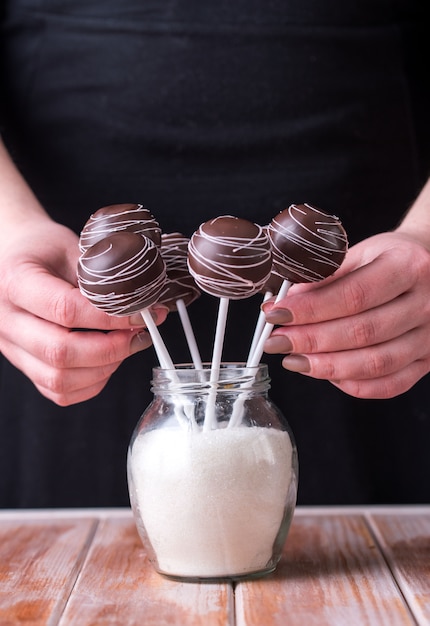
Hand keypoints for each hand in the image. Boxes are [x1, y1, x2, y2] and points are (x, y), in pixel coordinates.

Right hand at [0, 217, 167, 404]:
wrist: (13, 257)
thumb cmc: (43, 249)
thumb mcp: (72, 246)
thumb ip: (100, 277)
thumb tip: (144, 304)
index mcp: (15, 282)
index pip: (65, 309)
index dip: (110, 318)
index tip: (142, 314)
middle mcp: (7, 320)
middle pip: (60, 352)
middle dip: (111, 348)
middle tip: (141, 333)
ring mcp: (12, 348)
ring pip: (59, 379)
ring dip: (104, 368)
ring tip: (128, 345)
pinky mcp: (24, 365)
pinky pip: (59, 391)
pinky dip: (91, 383)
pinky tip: (109, 361)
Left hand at [262, 231, 429, 398]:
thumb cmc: (390, 257)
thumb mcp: (360, 253)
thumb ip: (324, 278)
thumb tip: (283, 304)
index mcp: (408, 266)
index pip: (353, 295)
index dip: (310, 309)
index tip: (276, 314)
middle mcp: (426, 303)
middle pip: (362, 332)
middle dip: (311, 340)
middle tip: (276, 341)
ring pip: (376, 363)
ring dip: (327, 366)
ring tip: (293, 360)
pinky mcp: (428, 360)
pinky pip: (390, 384)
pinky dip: (353, 384)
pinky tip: (326, 374)